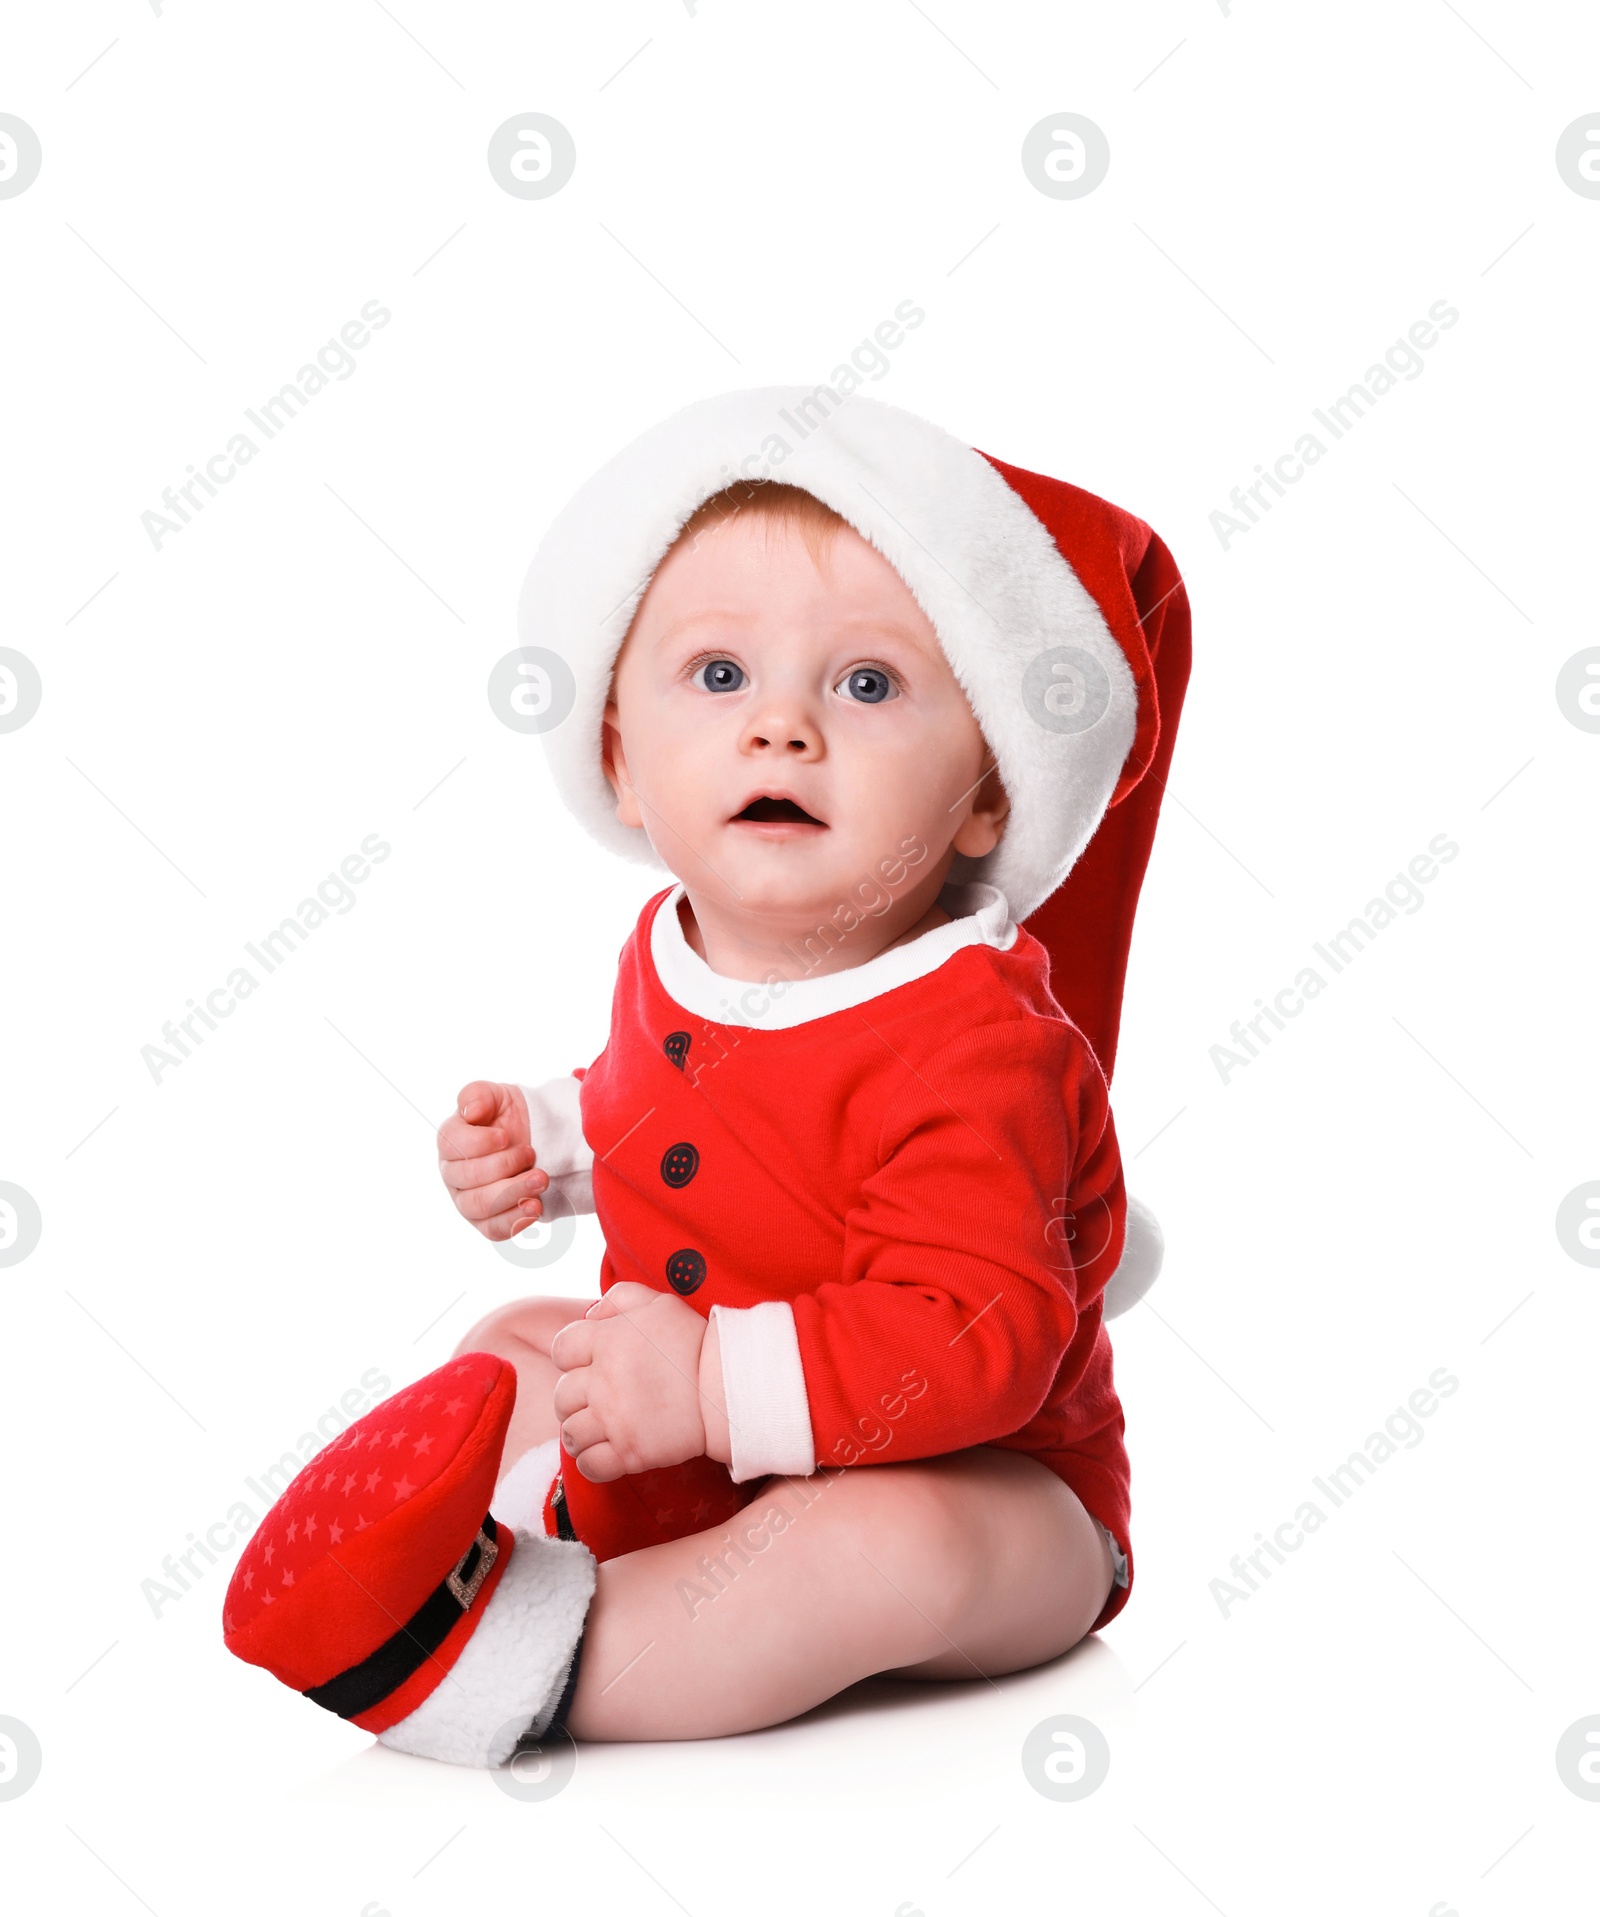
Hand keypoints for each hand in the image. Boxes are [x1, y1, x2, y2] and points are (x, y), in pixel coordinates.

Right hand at [436, 1081, 548, 1240]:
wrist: (537, 1138)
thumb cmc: (508, 1116)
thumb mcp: (497, 1096)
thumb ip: (477, 1095)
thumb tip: (470, 1111)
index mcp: (450, 1142)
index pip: (452, 1146)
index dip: (480, 1143)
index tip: (506, 1136)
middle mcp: (453, 1174)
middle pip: (466, 1179)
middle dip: (503, 1166)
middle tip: (531, 1153)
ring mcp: (467, 1200)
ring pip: (480, 1206)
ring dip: (513, 1193)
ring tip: (541, 1179)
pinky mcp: (486, 1221)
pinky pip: (493, 1230)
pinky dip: (514, 1220)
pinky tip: (535, 1206)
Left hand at [550, 1282, 726, 1481]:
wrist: (728, 1386)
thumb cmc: (696, 1343)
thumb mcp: (660, 1304)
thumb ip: (620, 1298)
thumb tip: (590, 1315)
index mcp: (607, 1341)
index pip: (561, 1350)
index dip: (572, 1358)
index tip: (589, 1365)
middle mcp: (604, 1381)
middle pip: (562, 1396)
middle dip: (575, 1399)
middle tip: (598, 1401)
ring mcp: (614, 1419)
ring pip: (571, 1433)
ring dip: (581, 1433)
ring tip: (600, 1430)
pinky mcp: (630, 1452)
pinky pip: (589, 1466)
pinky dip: (592, 1463)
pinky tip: (607, 1454)